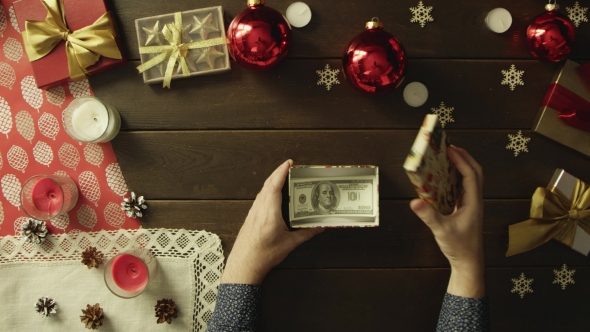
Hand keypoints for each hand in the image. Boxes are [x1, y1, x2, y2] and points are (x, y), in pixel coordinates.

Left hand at [221, 160, 324, 284]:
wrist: (244, 265)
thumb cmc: (264, 256)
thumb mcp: (289, 244)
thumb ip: (305, 234)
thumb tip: (319, 227)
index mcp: (269, 214)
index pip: (274, 186)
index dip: (281, 172)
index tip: (289, 163)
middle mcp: (260, 210)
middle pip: (268, 185)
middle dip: (279, 173)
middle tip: (290, 167)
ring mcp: (253, 212)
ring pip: (263, 191)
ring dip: (273, 181)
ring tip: (285, 178)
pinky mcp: (251, 217)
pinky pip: (260, 198)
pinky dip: (268, 191)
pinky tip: (274, 195)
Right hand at [410, 146, 484, 297]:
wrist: (469, 263)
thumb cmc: (459, 247)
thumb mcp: (441, 230)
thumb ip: (428, 216)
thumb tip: (414, 202)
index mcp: (473, 202)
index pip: (471, 175)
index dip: (461, 160)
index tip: (450, 149)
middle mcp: (475, 201)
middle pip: (476, 172)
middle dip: (464, 158)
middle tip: (449, 147)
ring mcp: (472, 205)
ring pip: (472, 179)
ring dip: (462, 166)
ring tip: (448, 157)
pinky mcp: (466, 209)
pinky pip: (464, 187)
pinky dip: (457, 177)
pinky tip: (444, 177)